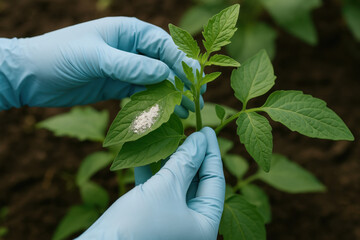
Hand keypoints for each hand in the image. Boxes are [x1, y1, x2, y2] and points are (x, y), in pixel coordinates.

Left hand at [0, 17, 203, 116]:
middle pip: (163, 64)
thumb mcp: (96, 57)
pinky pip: (140, 94)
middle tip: (196, 100)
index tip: (195, 80)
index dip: (181, 61)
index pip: (163, 45)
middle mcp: (130, 48)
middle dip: (180, 81)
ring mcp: (124, 68)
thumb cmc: (60, 56)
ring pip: (154, 81)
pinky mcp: (117, 86)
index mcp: (127, 32)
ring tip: (184, 111)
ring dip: (169, 96)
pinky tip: (163, 114)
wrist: (31, 75)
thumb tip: (165, 73)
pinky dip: (152, 103)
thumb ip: (130, 65)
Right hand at [77, 127, 224, 239]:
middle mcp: (190, 226)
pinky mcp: (151, 220)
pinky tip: (146, 155)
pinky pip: (157, 192)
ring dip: (170, 162)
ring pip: (176, 185)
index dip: (211, 153)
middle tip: (190, 131)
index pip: (215, 181)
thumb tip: (199, 139)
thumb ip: (185, 162)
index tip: (206, 130)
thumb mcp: (167, 187)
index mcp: (204, 225)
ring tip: (169, 138)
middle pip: (196, 182)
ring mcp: (171, 223)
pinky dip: (152, 174)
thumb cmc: (138, 223)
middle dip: (190, 156)